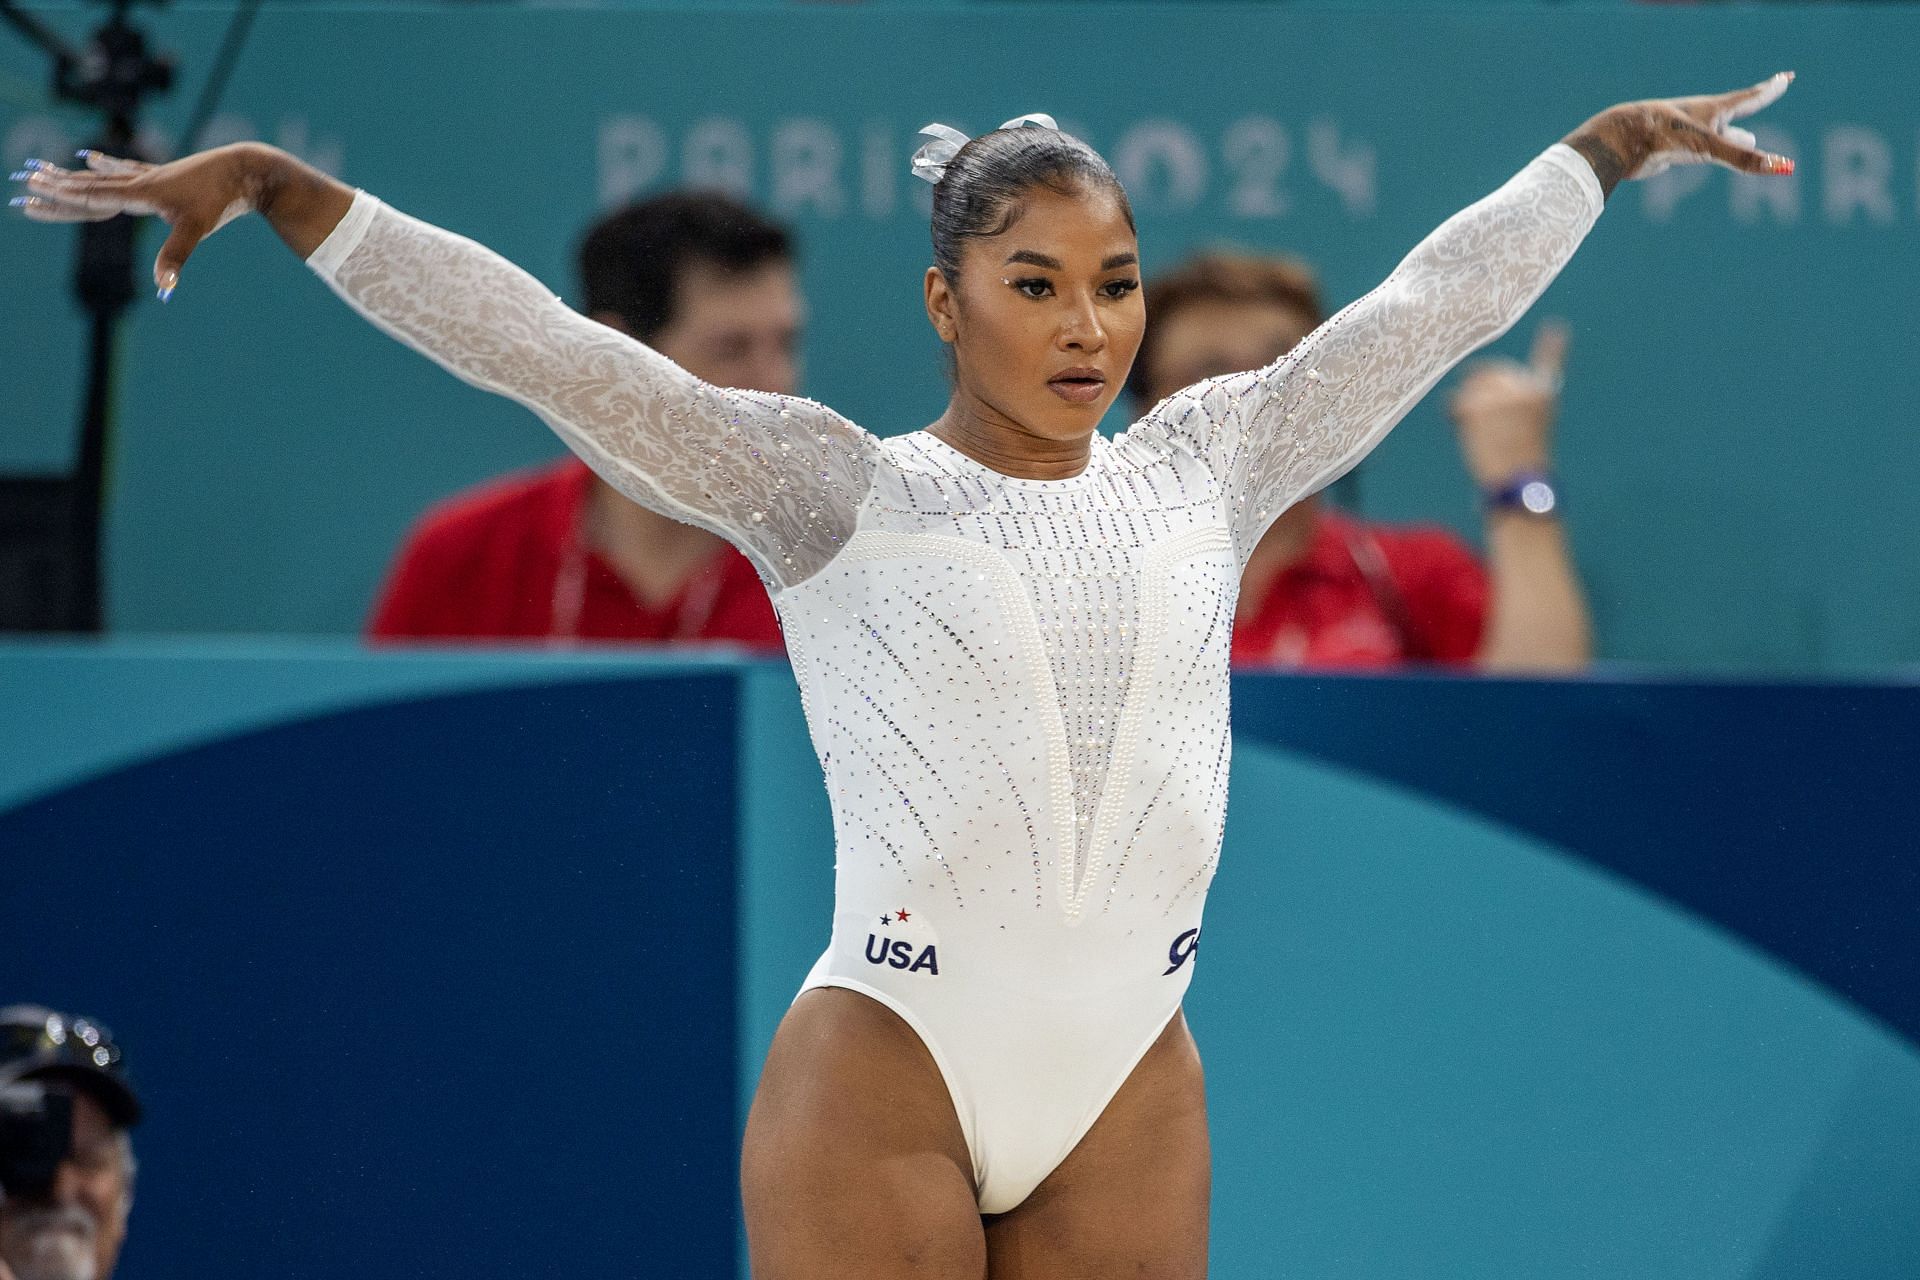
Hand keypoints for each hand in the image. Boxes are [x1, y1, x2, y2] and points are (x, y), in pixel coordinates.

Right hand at [10, 144, 270, 296]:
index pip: (91, 197)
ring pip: (103, 178)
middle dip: (56, 188)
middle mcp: (139, 182)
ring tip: (44, 169)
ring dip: (73, 176)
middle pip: (89, 186)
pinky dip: (105, 166)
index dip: (60, 198)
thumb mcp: (197, 229)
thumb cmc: (221, 200)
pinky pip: (125, 171)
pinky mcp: (164, 176)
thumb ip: (176, 257)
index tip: (31, 194)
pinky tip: (93, 159)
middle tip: (23, 182)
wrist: (245, 170)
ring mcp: (151, 177)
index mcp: (140, 193)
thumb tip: (163, 287)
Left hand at [1450, 320, 1565, 487]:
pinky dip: (1453, 414)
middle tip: (1474, 416)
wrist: (1517, 481)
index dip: (1552, 345)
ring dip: (1464, 403)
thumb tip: (1472, 383)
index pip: (1549, 363)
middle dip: (1478, 388)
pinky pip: (1455, 400)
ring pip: (1470, 386)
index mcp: (1544, 394)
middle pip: (1491, 372)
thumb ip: (1510, 404)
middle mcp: (1524, 388)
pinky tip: (1460, 428)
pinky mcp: (1477, 405)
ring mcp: (1500, 394)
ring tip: (1473, 430)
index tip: (1557, 326)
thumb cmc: (1520, 462)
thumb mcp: (1527, 428)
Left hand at [1564, 72, 1794, 195]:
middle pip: (1736, 113)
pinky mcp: (1669, 153)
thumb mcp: (1708, 146)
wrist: (1620, 141)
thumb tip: (1781, 168)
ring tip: (1747, 137)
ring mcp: (1685, 135)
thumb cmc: (1664, 136)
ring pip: (1718, 137)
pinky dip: (1709, 156)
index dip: (1771, 88)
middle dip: (1754, 104)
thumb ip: (1743, 158)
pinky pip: (1697, 155)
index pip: (1750, 96)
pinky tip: (1702, 156)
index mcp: (1713, 109)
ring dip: (1734, 137)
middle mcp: (1701, 119)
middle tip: (1771, 90)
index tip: (1787, 77)